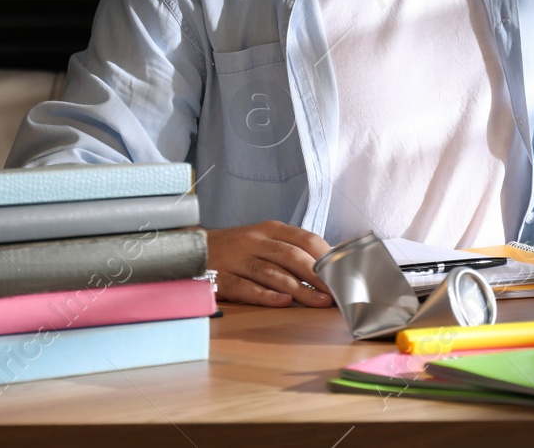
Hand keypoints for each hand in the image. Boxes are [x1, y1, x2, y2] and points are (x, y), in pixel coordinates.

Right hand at [204, 220, 335, 306]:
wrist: (190, 249)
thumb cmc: (237, 249)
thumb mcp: (263, 240)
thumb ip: (291, 250)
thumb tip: (328, 268)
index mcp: (270, 229)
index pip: (304, 239)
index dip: (325, 256)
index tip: (342, 273)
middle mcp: (254, 241)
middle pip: (291, 256)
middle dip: (317, 275)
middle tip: (336, 291)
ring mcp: (236, 259)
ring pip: (272, 273)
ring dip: (299, 289)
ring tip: (319, 302)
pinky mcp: (220, 278)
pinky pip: (245, 287)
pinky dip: (265, 296)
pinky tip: (283, 303)